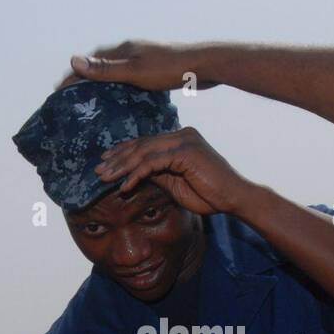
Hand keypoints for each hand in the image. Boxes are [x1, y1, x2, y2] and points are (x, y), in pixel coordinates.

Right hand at [67, 41, 215, 93]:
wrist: (204, 66)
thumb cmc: (169, 69)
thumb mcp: (134, 72)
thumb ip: (105, 70)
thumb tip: (73, 61)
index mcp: (123, 50)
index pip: (90, 61)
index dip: (74, 75)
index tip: (58, 89)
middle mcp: (131, 51)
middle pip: (101, 64)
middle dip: (85, 77)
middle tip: (72, 95)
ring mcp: (144, 59)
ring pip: (116, 71)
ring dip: (103, 81)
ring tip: (93, 98)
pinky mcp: (156, 69)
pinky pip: (130, 77)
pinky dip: (120, 86)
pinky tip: (123, 99)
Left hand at [95, 127, 259, 217]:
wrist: (234, 199)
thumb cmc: (209, 194)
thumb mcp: (175, 183)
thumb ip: (157, 174)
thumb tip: (134, 173)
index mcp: (181, 139)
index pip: (146, 142)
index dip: (124, 152)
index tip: (106, 163)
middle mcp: (182, 135)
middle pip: (142, 144)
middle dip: (118, 158)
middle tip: (98, 170)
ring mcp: (184, 141)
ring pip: (144, 152)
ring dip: (122, 166)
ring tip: (105, 178)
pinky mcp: (185, 152)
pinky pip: (153, 162)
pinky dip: (136, 175)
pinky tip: (125, 186)